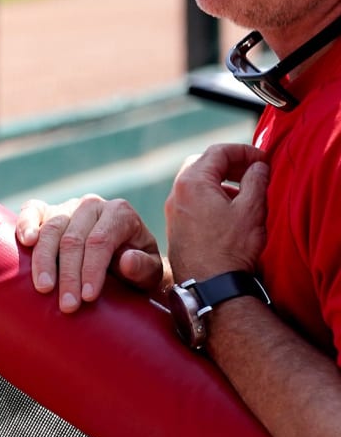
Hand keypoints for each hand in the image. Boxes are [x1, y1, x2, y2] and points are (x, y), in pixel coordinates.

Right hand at [16, 194, 164, 312]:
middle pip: (73, 239)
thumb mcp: (149, 273)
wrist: (120, 257)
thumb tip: (126, 261)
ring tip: (44, 288)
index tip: (88, 297)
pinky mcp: (46, 210)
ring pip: (51, 230)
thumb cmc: (135, 268)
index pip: (100, 241)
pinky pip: (32, 210)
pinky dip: (26, 224)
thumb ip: (144, 267)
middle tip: (67, 305)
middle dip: (69, 275)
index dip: (92, 269)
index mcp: (120, 213)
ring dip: (44, 261)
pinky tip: (26, 242)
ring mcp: (67, 206)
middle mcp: (92, 205)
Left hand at [165, 144, 268, 282]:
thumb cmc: (231, 248)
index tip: (262, 160)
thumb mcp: (252, 209)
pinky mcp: (176, 226)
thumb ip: (256, 180)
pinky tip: (229, 210)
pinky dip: (211, 195)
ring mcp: (173, 210)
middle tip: (252, 170)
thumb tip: (258, 166)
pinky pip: (192, 200)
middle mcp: (176, 193)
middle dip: (229, 162)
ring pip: (196, 182)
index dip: (244, 151)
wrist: (210, 285)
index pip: (218, 152)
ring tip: (244, 190)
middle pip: (203, 163)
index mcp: (193, 182)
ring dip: (220, 180)